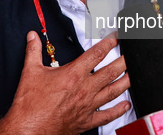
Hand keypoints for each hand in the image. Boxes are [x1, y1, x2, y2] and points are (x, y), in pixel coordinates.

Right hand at [0, 31, 130, 133]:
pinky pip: (107, 115)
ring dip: (126, 82)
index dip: (109, 42)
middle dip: (124, 61)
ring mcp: (88, 105)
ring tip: (134, 75)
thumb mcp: (30, 72)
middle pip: (111, 72)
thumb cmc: (30, 104)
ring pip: (113, 91)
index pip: (96, 54)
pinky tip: (126, 105)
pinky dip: (119, 110)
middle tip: (132, 54)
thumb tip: (32, 37)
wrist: (29, 128)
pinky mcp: (87, 121)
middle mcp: (84, 89)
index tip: (116, 37)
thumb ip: (33, 51)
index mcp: (73, 74)